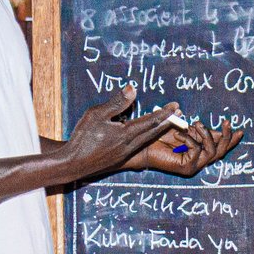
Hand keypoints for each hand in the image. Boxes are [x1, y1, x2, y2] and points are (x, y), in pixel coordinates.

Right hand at [61, 86, 181, 179]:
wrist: (73, 164)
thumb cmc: (82, 138)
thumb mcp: (96, 115)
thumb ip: (116, 103)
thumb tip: (133, 89)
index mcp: (126, 134)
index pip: (150, 121)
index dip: (164, 113)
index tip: (176, 106)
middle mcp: (130, 145)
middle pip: (154, 132)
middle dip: (168, 122)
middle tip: (180, 114)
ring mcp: (126, 153)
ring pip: (147, 139)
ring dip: (159, 129)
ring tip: (168, 121)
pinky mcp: (120, 157)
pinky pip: (139, 144)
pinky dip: (148, 136)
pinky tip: (146, 133)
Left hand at [124, 117, 243, 176]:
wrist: (142, 142)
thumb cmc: (161, 134)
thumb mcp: (187, 128)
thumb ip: (202, 131)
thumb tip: (221, 129)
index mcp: (199, 150)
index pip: (219, 146)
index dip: (230, 139)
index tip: (240, 130)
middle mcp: (198, 160)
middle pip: (221, 152)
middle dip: (226, 137)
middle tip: (227, 123)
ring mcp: (193, 166)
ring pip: (213, 152)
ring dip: (206, 135)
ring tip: (195, 124)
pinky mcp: (186, 168)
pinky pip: (198, 152)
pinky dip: (191, 140)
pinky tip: (180, 135)